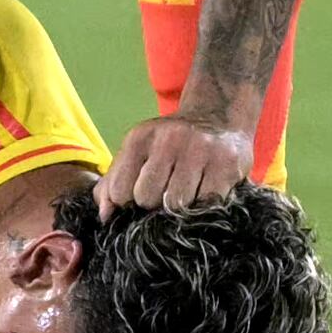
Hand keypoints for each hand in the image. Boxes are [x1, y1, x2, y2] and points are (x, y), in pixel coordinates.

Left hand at [96, 112, 253, 214]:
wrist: (218, 116)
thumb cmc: (171, 144)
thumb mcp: (138, 152)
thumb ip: (114, 182)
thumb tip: (105, 216)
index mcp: (140, 138)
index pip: (120, 191)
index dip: (128, 203)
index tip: (140, 198)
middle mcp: (169, 139)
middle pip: (147, 198)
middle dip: (155, 205)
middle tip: (166, 195)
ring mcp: (200, 150)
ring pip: (178, 204)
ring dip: (181, 208)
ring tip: (188, 193)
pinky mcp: (227, 164)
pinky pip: (207, 204)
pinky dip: (205, 206)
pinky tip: (207, 191)